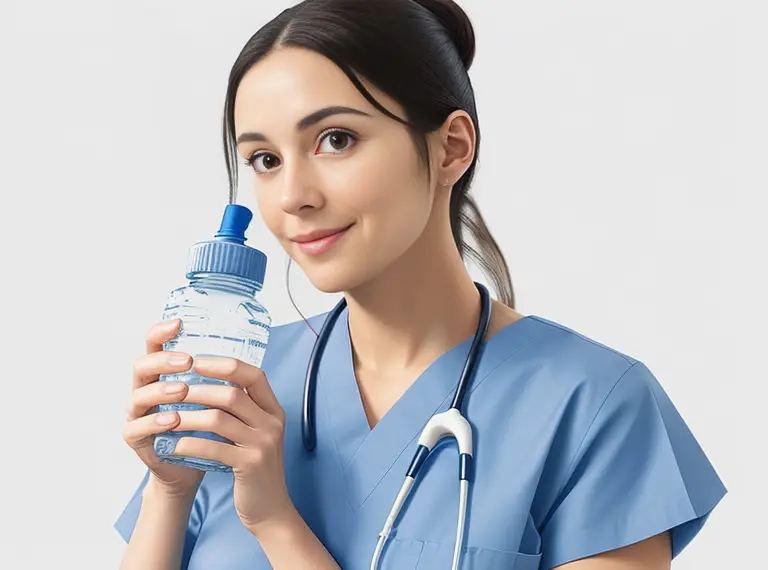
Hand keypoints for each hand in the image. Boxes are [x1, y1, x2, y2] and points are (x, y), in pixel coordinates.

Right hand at [123, 319, 204, 497]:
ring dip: (162, 390)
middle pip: (142, 365)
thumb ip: (216, 378)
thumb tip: (244, 355)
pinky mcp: (135, 437)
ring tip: (182, 389)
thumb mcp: (211, 399)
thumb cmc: (202, 428)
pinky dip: (155, 422)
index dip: (162, 332)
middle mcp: (145, 389)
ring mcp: (137, 413)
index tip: (179, 323)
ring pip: (140, 395)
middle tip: (186, 360)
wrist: (190, 467)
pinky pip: (138, 427)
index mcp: (162, 374)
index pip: (154, 345)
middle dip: (163, 360)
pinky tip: (172, 419)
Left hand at [159, 355, 292, 530]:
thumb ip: (243, 408)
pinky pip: (212, 448)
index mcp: (274, 409)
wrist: (269, 506)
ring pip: (219, 419)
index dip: (225, 365)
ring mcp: (263, 444)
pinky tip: (173, 445)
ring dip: (188, 416)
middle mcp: (272, 423)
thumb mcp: (257, 431)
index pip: (254, 375)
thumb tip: (208, 381)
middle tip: (173, 390)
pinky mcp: (250, 465)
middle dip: (198, 390)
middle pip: (232, 394)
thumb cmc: (254, 464)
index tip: (197, 361)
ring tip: (167, 417)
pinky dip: (189, 444)